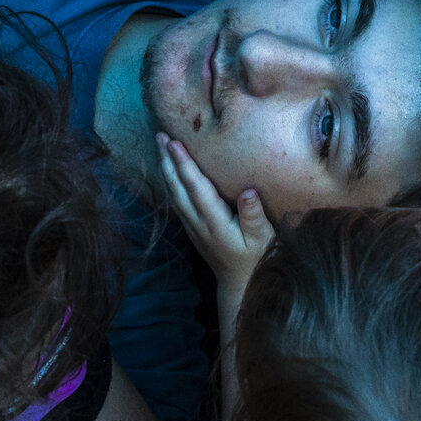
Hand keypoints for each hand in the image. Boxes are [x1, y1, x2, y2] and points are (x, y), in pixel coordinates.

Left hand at [155, 135, 275, 303]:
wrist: (240, 285)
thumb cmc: (256, 258)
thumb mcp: (261, 238)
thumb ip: (253, 216)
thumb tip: (247, 191)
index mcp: (214, 221)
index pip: (195, 187)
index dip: (184, 164)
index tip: (174, 143)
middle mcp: (198, 222)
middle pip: (178, 187)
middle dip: (168, 161)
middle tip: (159, 135)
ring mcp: (193, 227)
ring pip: (174, 194)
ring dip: (166, 170)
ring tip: (160, 147)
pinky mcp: (193, 229)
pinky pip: (177, 202)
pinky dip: (171, 184)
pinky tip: (169, 173)